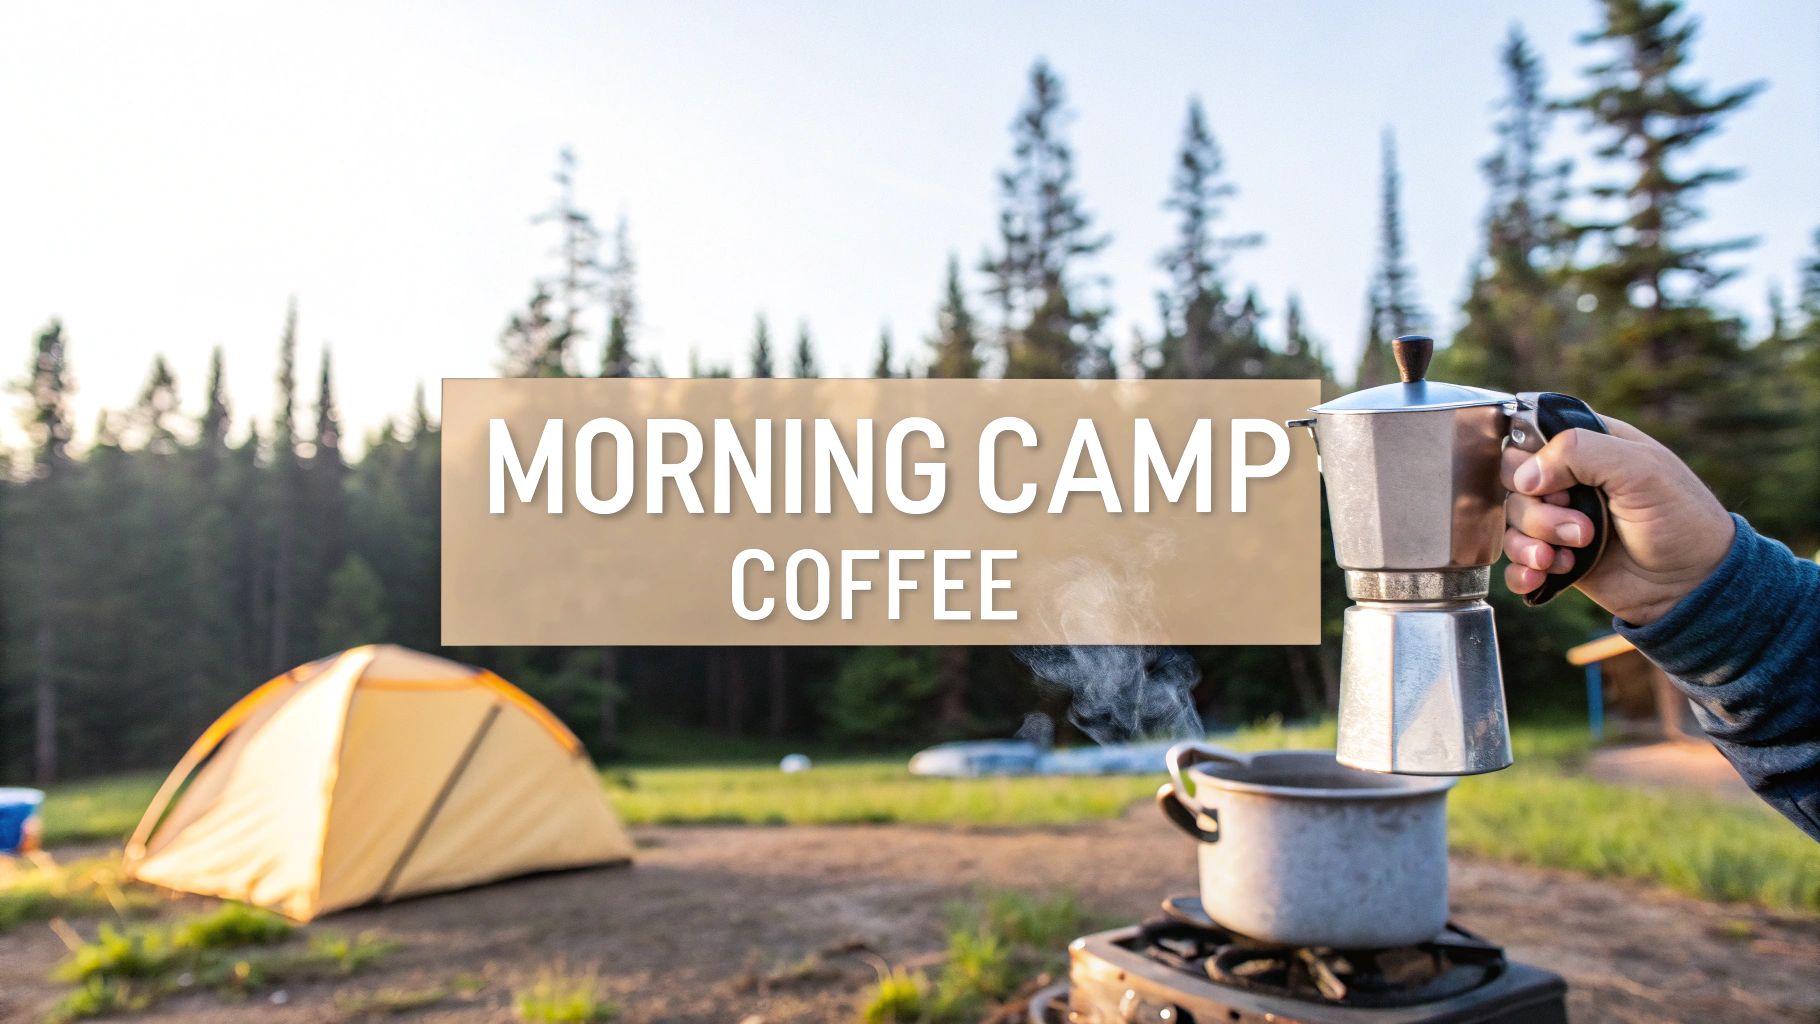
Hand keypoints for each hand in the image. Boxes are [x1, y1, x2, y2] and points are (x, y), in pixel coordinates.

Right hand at [1502, 414, 1734, 625]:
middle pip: (1515, 483)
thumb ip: (1580, 453)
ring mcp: (1561, 520)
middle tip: (1580, 529)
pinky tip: (1543, 576)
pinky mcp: (1557, 557)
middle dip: (1537, 511)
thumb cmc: (1680, 520)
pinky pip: (1516, 562)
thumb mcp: (1640, 470)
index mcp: (1592, 447)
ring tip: (1566, 557)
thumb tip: (1525, 477)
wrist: (1693, 586)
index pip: (1531, 436)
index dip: (1530, 460)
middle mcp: (1571, 481)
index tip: (1552, 483)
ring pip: (1513, 523)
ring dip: (1533, 543)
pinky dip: (1522, 571)